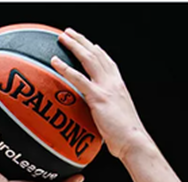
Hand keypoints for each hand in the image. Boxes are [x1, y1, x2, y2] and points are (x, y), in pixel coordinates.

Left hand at [51, 28, 151, 161]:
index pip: (107, 62)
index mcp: (118, 86)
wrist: (133, 142)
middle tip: (69, 33)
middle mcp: (113, 82)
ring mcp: (106, 88)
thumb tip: (96, 117)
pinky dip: (65, 68)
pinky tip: (54, 61)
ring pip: (88, 59)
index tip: (89, 43)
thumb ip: (105, 111)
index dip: (98, 51)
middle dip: (82, 41)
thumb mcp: (115, 117)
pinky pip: (79, 79)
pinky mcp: (98, 97)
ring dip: (74, 45)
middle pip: (96, 54)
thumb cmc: (124, 137)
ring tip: (62, 37)